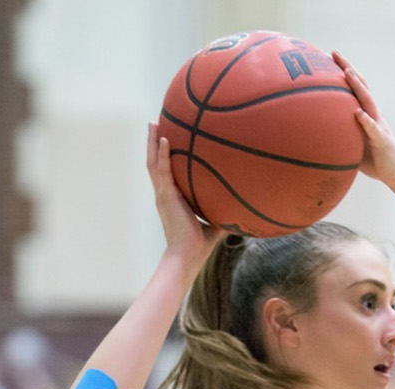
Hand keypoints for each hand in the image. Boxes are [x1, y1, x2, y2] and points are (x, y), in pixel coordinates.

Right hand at [146, 122, 221, 263]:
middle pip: (155, 162)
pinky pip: (161, 171)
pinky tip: (165, 138)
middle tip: (155, 124)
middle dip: (154, 142)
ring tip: (153, 124)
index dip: (164, 156)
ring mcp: (163, 194)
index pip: (166, 172)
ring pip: (153, 162)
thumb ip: (223, 213)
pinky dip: (162, 154)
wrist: (188, 257)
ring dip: (153, 142)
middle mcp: (165, 194)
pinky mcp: (165, 197)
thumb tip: (241, 208)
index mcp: (172, 198)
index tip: (167, 139)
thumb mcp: (214, 223)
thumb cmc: (199, 245)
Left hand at [334, 52, 394, 188]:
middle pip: (361, 86)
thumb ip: (341, 135)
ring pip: (368, 101)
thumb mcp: (353, 145)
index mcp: (367, 114)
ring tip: (347, 73)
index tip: (327, 58)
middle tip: (333, 53)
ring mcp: (379, 125)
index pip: (354, 88)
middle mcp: (374, 115)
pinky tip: (357, 113)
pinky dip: (365, 120)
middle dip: (347, 68)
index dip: (342, 72)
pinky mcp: (382, 140)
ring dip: (358, 87)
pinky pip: (373, 129)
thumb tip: (318, 136)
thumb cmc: (375, 161)